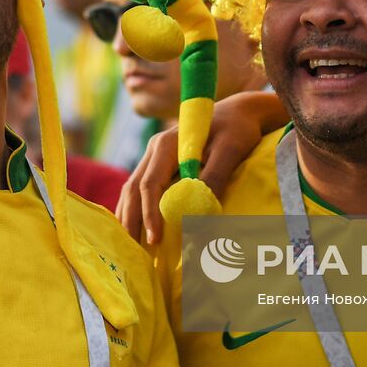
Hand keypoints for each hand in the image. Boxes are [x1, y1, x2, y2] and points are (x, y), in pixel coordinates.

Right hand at [115, 90, 281, 243]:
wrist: (238, 112)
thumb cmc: (236, 130)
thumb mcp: (229, 151)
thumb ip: (214, 179)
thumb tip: (201, 216)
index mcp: (166, 144)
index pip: (149, 185)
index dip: (150, 214)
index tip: (154, 240)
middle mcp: (154, 149)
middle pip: (133, 189)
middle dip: (131, 222)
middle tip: (133, 254)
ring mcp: (154, 157)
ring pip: (131, 190)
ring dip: (129, 218)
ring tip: (130, 249)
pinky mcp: (160, 165)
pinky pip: (140, 190)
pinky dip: (136, 211)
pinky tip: (136, 231)